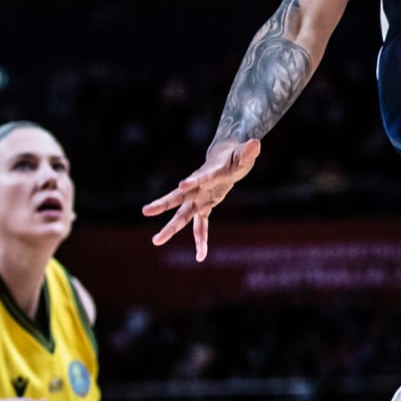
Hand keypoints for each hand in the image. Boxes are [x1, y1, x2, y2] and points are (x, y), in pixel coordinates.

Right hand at [141, 137, 261, 261]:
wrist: (224, 158)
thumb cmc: (235, 156)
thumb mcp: (245, 153)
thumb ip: (248, 151)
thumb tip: (255, 143)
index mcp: (210, 172)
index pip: (202, 177)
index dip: (194, 181)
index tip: (182, 184)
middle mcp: (199, 187)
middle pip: (178, 197)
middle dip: (163, 204)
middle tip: (145, 210)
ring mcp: (199, 198)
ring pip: (182, 215)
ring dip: (170, 228)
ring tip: (155, 241)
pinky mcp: (204, 207)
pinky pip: (200, 226)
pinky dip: (201, 240)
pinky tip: (200, 257)